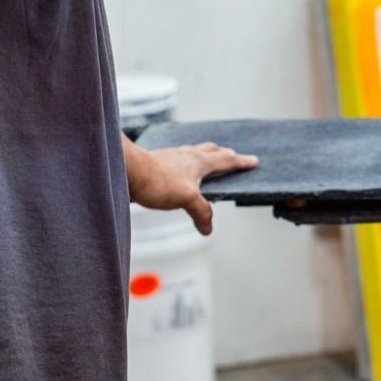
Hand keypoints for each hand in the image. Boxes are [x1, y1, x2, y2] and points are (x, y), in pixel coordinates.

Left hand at [126, 142, 258, 235]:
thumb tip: (208, 229)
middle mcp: (188, 155)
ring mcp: (172, 157)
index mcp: (200, 161)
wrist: (127, 171)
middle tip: (232, 156)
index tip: (254, 161)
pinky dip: (187, 162)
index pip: (226, 160)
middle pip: (211, 151)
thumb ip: (201, 213)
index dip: (241, 162)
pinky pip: (179, 159)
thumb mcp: (187, 199)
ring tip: (207, 159)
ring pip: (194, 152)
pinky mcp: (159, 163)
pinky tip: (180, 169)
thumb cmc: (158, 181)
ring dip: (205, 155)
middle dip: (224, 154)